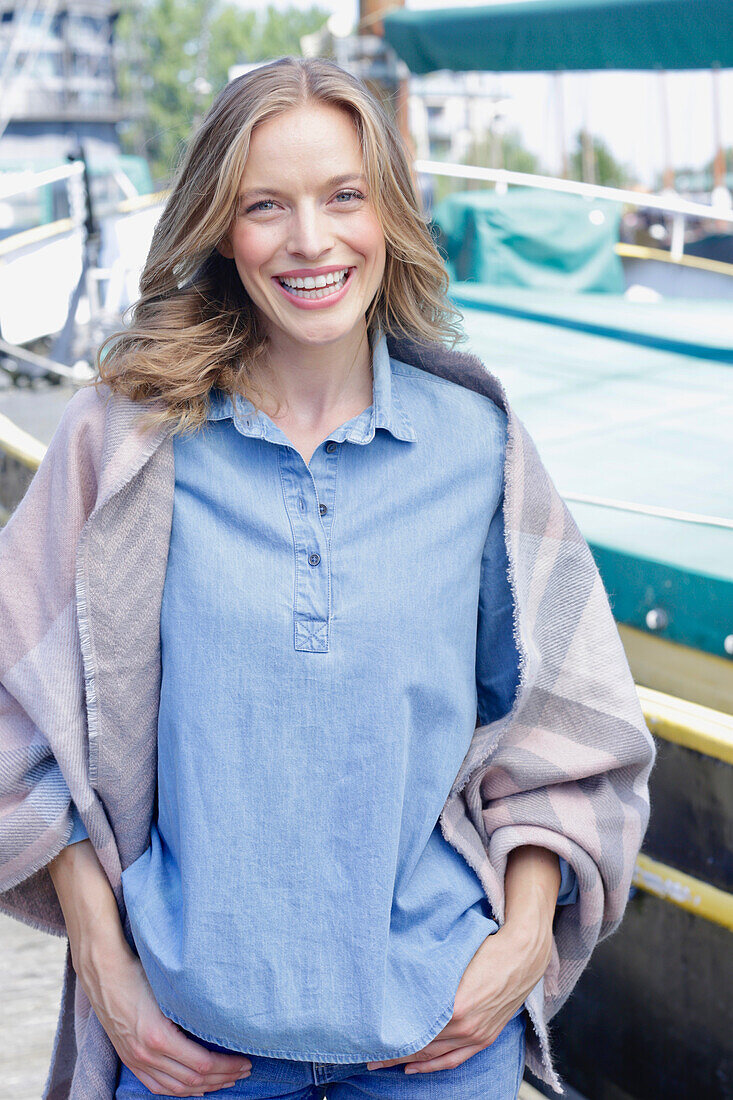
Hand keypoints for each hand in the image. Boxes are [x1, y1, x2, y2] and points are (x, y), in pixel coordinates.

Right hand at [77, 938, 251, 1095]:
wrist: (103, 974)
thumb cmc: (138, 974)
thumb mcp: (168, 990)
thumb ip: (191, 1010)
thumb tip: (222, 1020)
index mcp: (159, 1037)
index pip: (202, 1064)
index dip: (227, 1066)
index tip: (245, 1060)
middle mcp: (147, 1055)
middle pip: (193, 1080)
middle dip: (222, 1078)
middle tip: (244, 1071)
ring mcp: (136, 1060)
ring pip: (176, 1088)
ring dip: (205, 1087)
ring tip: (226, 1081)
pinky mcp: (130, 1060)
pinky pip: (157, 1086)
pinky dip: (180, 1091)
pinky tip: (194, 1088)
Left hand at [366, 919, 550, 1074]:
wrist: (524, 954)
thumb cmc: (488, 948)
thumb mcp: (453, 960)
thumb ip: (429, 978)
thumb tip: (401, 983)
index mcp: (455, 1006)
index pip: (415, 1030)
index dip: (391, 1037)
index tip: (370, 1037)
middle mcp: (465, 1027)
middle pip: (422, 1047)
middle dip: (393, 1053)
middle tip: (370, 1055)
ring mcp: (477, 1035)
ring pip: (435, 1057)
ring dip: (409, 1062)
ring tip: (385, 1064)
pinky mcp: (486, 1037)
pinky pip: (456, 1059)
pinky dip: (434, 1066)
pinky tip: (415, 1068)